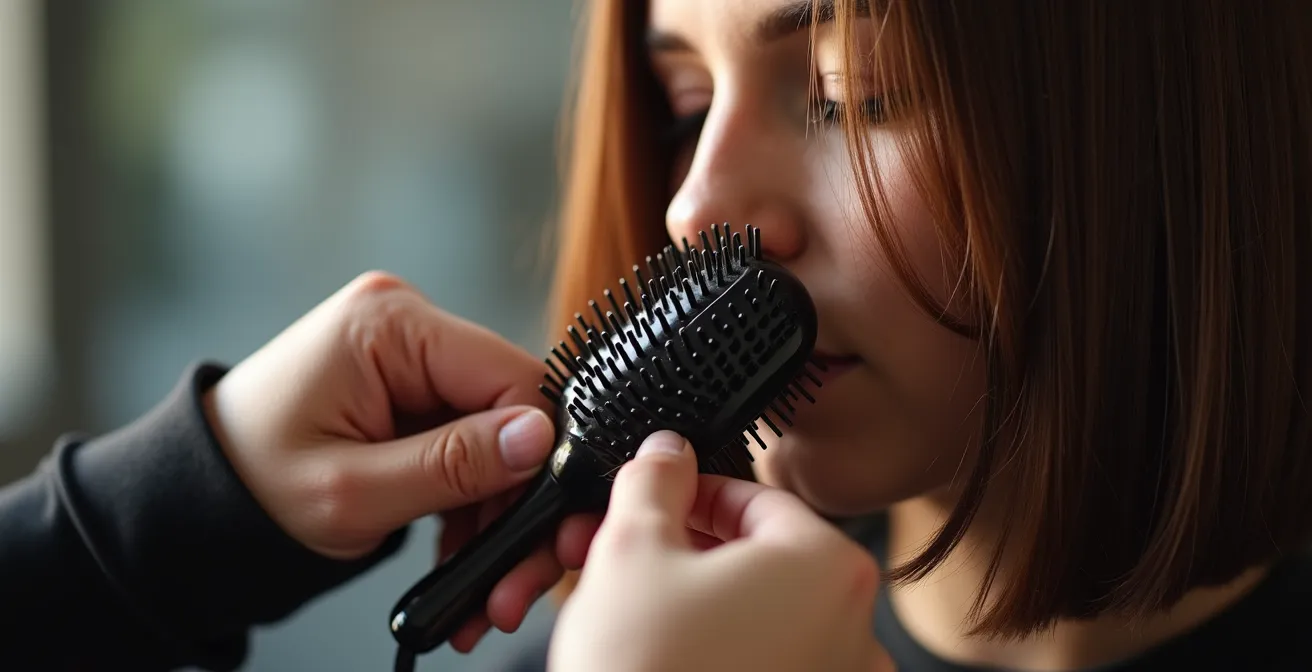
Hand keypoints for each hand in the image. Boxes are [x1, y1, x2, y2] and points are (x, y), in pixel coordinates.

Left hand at [204, 271, 598, 648]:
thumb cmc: (249, 490)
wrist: (193, 505)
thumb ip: (452, 464)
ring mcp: (410, 359)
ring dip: (498, 518)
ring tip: (485, 594)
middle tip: (514, 584)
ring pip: (499, 439)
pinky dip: (473, 507)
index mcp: (389, 325)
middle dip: (519, 503)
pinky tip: (464, 561)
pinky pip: (469, 446)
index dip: (536, 455)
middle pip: (512, 412)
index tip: (536, 528)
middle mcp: (408, 326)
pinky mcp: (410, 394)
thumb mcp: (353, 491)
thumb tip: (539, 439)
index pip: (511, 378)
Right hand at [549, 431, 893, 671]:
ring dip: (703, 603)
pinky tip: (671, 658)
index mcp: (828, 565)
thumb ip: (654, 481)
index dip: (692, 494)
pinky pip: (771, 665)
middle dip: (691, 551)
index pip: (757, 500)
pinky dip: (725, 653)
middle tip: (633, 555)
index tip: (657, 499)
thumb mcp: (631, 548)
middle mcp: (855, 627)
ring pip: (763, 617)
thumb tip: (666, 453)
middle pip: (763, 560)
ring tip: (640, 611)